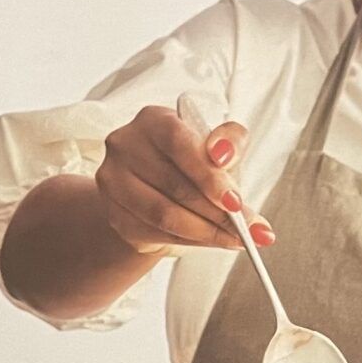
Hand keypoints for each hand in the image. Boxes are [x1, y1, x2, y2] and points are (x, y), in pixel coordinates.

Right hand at [95, 104, 270, 255]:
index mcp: (153, 120)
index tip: (235, 200)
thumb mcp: (218, 147)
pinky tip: (213, 241)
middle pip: (174, 184)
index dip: (207, 173)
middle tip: (248, 230)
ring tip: (237, 239)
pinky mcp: (114, 213)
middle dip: (218, 212)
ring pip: (164, 214)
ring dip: (207, 232)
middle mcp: (125, 145)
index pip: (177, 141)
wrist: (159, 192)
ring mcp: (113, 181)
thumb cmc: (193, 164)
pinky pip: (156, 234)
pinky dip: (191, 242)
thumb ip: (231, 142)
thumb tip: (227, 154)